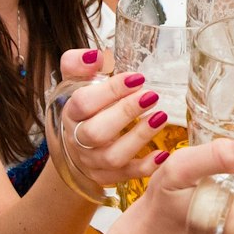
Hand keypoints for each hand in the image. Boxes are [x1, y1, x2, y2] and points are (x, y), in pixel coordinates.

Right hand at [47, 48, 161, 188]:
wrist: (73, 144)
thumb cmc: (83, 108)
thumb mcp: (75, 82)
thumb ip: (79, 64)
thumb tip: (95, 56)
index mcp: (70, 114)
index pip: (84, 103)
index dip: (110, 90)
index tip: (136, 78)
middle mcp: (78, 140)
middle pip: (96, 132)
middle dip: (125, 113)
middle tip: (151, 96)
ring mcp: (92, 162)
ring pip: (113, 156)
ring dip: (139, 137)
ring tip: (161, 117)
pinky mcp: (107, 177)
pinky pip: (126, 176)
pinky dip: (145, 167)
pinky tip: (163, 154)